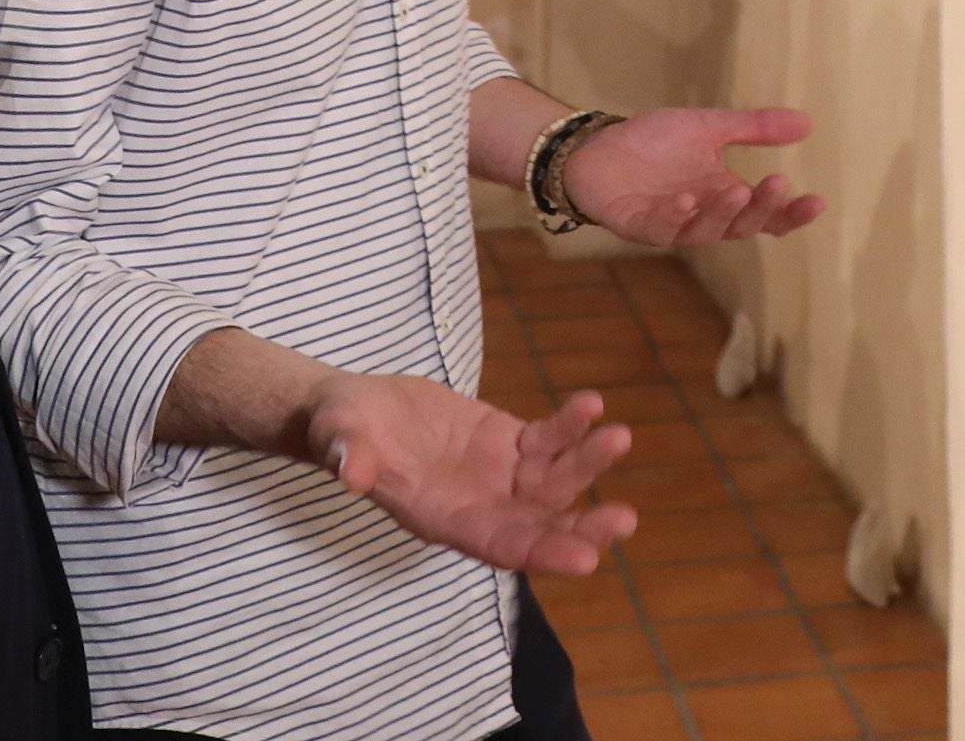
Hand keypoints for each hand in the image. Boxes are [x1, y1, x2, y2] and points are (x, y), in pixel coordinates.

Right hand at [305, 375, 636, 574]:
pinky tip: (591, 404)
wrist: (357, 411)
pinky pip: (547, 438)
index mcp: (444, 520)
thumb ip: (348, 457)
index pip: (501, 547)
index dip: (542, 552)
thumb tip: (350, 473)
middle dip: (582, 526)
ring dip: (587, 463)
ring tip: (617, 437)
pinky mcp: (507, 441)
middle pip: (541, 524)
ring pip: (554, 479)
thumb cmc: (343, 432)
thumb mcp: (339, 439)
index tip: (587, 559)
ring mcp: (499, 474)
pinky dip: (570, 426)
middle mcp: (481, 506)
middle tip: (625, 519)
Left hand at [563, 108, 825, 248]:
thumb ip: (754, 128)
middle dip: (761, 208)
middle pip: (741, 225)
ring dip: (722, 213)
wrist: (596, 147)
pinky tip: (684, 200)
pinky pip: (660, 229)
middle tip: (778, 183)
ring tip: (737, 189)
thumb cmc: (653, 143)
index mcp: (723, 197)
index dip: (791, 213)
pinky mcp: (637, 225)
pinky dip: (673, 218)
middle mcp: (702, 217)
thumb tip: (808, 122)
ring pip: (704, 231)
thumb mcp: (709, 127)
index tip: (818, 201)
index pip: (766, 214)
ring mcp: (670, 225)